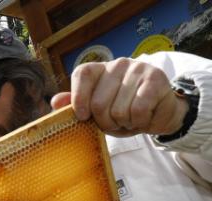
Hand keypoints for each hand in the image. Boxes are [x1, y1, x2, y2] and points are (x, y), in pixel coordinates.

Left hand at [51, 58, 187, 136]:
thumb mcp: (95, 112)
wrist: (157, 113)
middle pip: (98, 103)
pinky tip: (143, 117)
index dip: (78, 98)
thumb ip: (75, 105)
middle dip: (106, 122)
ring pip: (118, 111)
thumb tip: (54, 102)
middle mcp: (117, 64)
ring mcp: (137, 69)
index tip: (82, 116)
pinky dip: (139, 121)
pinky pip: (137, 111)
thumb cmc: (122, 112)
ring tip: (130, 118)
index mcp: (99, 70)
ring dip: (124, 123)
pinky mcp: (155, 79)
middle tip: (116, 121)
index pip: (82, 74)